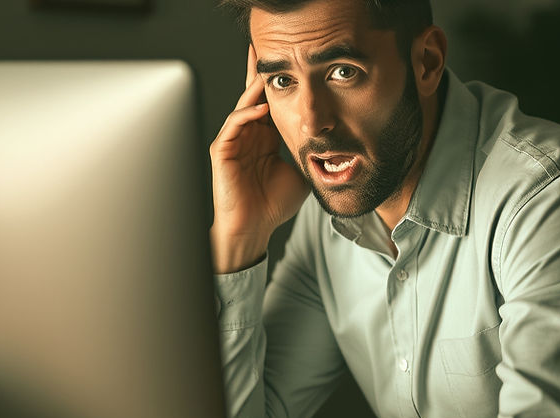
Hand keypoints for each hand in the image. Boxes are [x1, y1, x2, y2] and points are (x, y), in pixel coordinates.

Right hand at [209, 45, 308, 273]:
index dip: (279, 84)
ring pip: (243, 106)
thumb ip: (311, 155)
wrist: (254, 228)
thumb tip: (338, 146)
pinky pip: (233, 125)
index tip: (290, 63)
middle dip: (260, 73)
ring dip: (255, 89)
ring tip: (267, 73)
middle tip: (266, 48)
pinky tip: (260, 108)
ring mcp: (233, 141)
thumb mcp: (302, 173)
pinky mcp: (221, 151)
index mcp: (265, 138)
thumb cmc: (274, 205)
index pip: (271, 104)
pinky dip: (246, 115)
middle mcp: (248, 135)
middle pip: (253, 96)